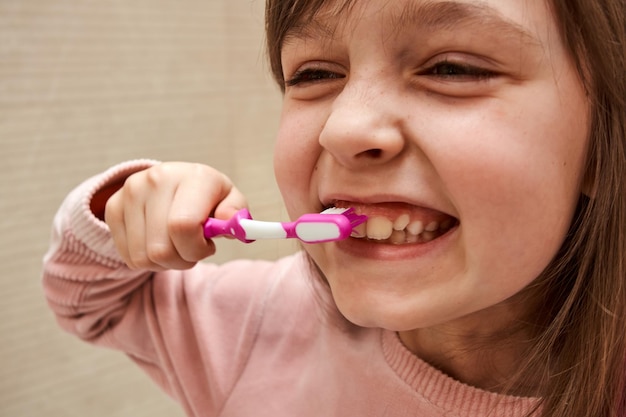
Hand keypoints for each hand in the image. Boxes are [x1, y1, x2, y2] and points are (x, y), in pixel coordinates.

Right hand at [104, 162, 246, 270]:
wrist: (174, 181)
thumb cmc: (208, 197)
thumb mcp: (230, 201)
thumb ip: (236, 214)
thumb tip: (230, 223)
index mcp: (193, 176)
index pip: (183, 226)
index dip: (196, 249)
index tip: (207, 246)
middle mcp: (157, 179)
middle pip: (161, 249)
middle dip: (183, 260)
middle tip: (193, 249)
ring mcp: (131, 192)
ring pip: (143, 258)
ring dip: (165, 263)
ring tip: (176, 245)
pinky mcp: (113, 207)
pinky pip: (128, 256)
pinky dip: (147, 260)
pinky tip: (158, 242)